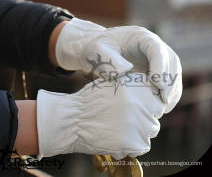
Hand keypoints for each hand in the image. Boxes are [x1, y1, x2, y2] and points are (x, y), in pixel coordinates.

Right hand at [36, 73, 163, 159]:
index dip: (147, 105)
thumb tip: (145, 93)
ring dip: (139, 131)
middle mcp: (145, 104)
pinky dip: (133, 145)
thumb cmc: (89, 100)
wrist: (74, 119)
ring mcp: (142, 124)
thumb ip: (132, 87)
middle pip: (155, 115)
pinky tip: (117, 139)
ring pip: (150, 130)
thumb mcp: (112, 83)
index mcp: (140, 88)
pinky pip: (143, 146)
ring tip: (120, 129)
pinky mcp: (136, 143)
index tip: (137, 109)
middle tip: (126, 119)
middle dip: (144, 117)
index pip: (156, 100)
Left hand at [55, 18, 181, 112]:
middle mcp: (152, 45)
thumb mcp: (97, 51)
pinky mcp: (155, 68)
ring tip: (165, 107)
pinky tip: (163, 105)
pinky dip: (168, 92)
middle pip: (170, 60)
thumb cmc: (97, 49)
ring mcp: (155, 56)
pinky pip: (167, 79)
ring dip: (172, 89)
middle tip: (164, 100)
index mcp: (140, 36)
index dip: (161, 66)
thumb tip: (125, 71)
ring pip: (173, 71)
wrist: (98, 52)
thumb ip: (109, 60)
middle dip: (170, 81)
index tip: (158, 84)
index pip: (156, 48)